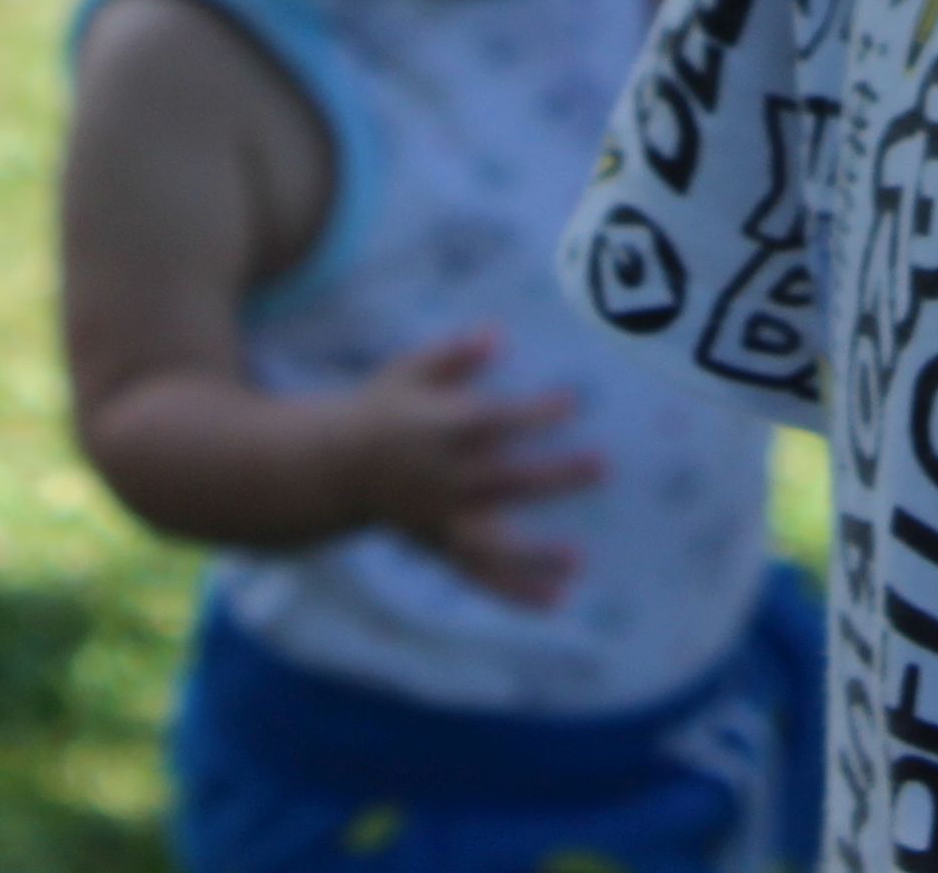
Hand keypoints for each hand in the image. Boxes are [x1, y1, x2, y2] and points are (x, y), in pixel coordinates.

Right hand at [324, 327, 603, 606]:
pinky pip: (481, 577)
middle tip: (604, 466)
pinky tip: (558, 602)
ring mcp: (442, 522)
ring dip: (536, 555)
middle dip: (554, 476)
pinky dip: (517, 594)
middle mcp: (443, 482)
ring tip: (579, 560)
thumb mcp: (409, 371)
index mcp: (438, 432)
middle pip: (505, 482)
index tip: (572, 404)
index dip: (530, 414)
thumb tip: (498, 335)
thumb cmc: (383, 409)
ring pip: (492, 545)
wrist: (334, 467)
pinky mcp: (442, 549)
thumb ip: (454, 354)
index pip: (492, 423)